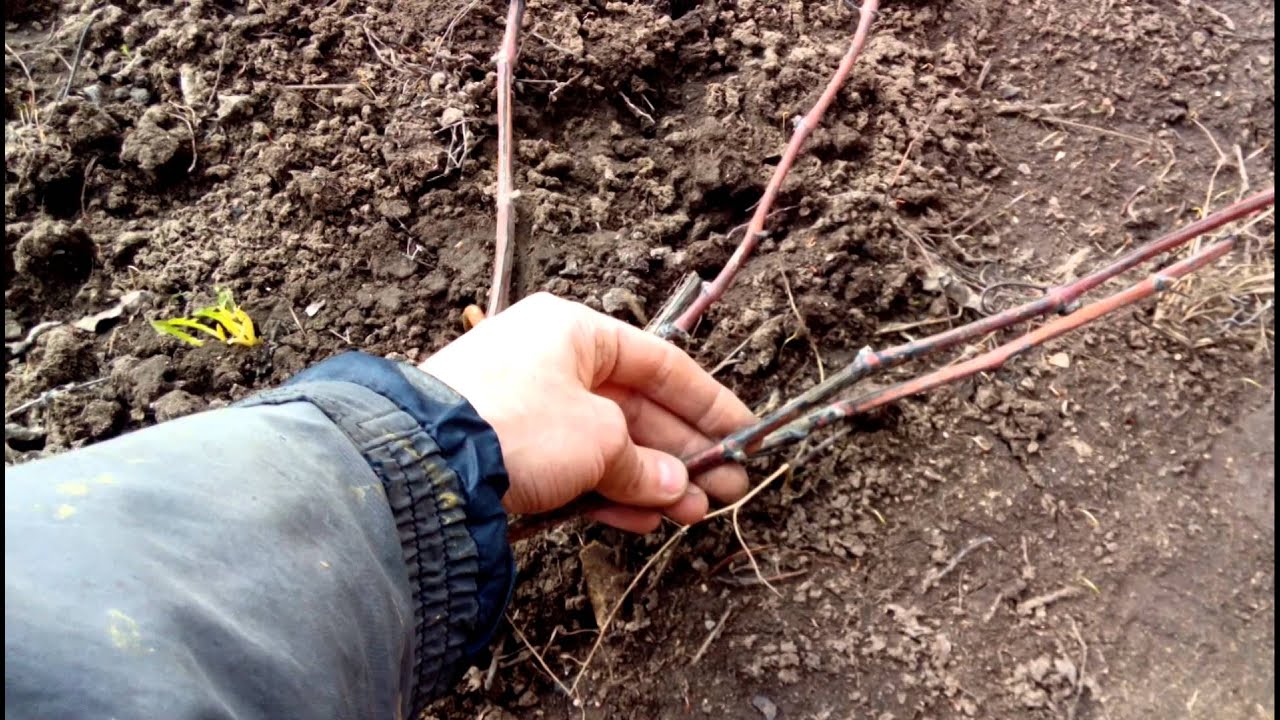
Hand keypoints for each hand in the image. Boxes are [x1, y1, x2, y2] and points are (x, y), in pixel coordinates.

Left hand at [419, 293, 754, 532]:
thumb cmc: (518, 424)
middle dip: (682, 453)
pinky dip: (609, 493)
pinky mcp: (506, 452)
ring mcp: (526, 409)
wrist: (423, 462)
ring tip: (693, 514)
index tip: (743, 433)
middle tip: (726, 488)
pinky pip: (572, 469)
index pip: (659, 363)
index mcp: (574, 332)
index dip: (708, 401)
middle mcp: (550, 363)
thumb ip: (645, 464)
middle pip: (634, 408)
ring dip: (652, 480)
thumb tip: (676, 488)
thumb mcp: (599, 439)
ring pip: (605, 444)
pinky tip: (644, 520)